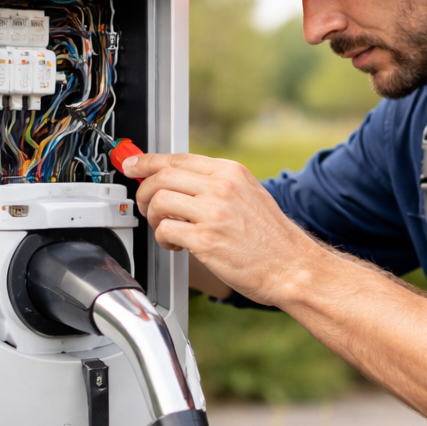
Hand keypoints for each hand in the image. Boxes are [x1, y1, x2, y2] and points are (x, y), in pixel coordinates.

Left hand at [123, 152, 323, 306]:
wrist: (292, 267)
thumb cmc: (273, 239)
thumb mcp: (249, 195)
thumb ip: (217, 185)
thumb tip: (181, 181)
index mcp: (231, 173)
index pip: (179, 158)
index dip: (149, 161)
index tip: (134, 165)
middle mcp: (221, 187)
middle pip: (162, 176)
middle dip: (145, 191)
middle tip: (146, 206)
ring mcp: (213, 212)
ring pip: (160, 200)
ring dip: (153, 217)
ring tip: (166, 229)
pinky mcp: (205, 240)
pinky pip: (166, 230)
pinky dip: (164, 238)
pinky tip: (177, 245)